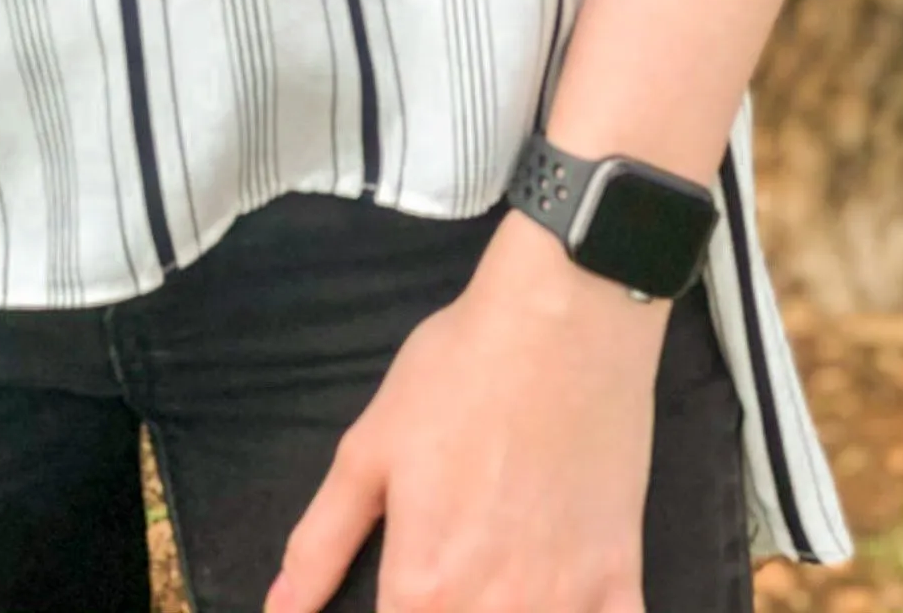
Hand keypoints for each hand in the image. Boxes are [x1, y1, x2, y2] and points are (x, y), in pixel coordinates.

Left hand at [266, 214, 670, 612]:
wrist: (563, 320)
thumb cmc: (458, 376)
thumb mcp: (368, 450)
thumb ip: (319, 545)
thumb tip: (280, 611)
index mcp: (423, 589)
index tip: (397, 598)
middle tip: (439, 579)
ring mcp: (565, 605)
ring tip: (489, 585)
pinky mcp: (623, 583)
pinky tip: (559, 599)